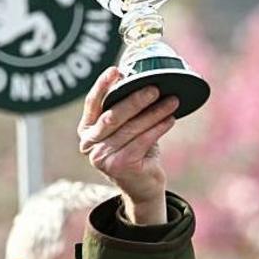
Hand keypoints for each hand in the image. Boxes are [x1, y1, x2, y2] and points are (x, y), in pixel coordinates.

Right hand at [78, 67, 178, 224]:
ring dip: (154, 113)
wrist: (142, 188)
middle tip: (155, 88)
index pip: (92, 104)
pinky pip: (143, 140)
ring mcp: (103, 158)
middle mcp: (89, 145)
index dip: (103, 86)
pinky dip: (159, 127)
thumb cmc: (135, 153)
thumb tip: (144, 82)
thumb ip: (124, 112)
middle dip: (136, 99)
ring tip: (172, 102)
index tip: (116, 70)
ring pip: (132, 128)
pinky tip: (170, 119)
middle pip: (113, 116)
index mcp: (86, 132)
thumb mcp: (125, 131)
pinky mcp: (121, 166)